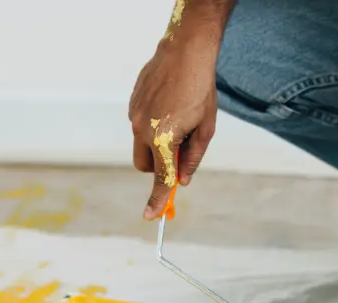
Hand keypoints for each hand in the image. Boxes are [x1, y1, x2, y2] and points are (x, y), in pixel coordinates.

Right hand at [128, 38, 218, 218]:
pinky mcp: (132, 104)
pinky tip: (169, 105)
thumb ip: (193, 157)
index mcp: (163, 139)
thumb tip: (184, 180)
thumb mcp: (205, 128)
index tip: (151, 217)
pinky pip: (140, 125)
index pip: (160, 178)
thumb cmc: (200, 89)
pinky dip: (152, 126)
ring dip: (157, 144)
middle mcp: (143, 130)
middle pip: (145, 166)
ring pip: (141, 145)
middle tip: (179, 154)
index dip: (157, 200)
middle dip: (158, 168)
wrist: (185, 50)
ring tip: (179, 118)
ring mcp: (134, 116)